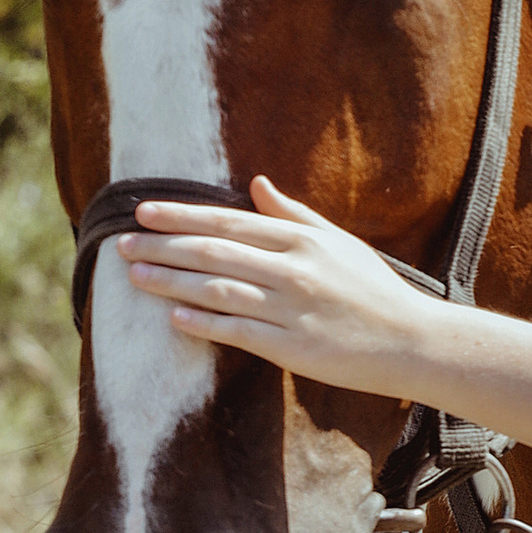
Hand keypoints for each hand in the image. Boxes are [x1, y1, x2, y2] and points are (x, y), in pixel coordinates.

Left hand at [117, 177, 433, 397]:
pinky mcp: (290, 348)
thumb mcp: (339, 241)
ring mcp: (291, 309)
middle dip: (163, 246)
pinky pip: (236, 332)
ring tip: (136, 276)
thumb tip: (255, 184)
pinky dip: (202, 322)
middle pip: (214, 253)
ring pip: (217, 290)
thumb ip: (293, 214)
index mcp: (302, 240)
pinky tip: (173, 316)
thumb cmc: (372, 288)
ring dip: (171, 281)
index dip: (182, 217)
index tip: (144, 212)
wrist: (408, 339)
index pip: (228, 223)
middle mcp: (293, 270)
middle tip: (123, 244)